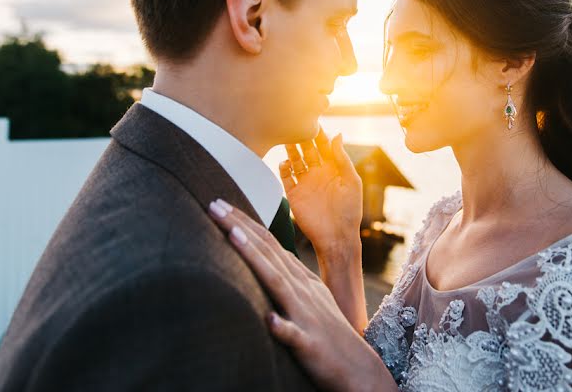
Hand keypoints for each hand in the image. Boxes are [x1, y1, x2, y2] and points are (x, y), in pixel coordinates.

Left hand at [208, 200, 397, 391]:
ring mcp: (305, 315)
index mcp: (300, 279)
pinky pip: (294, 335)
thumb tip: (263, 258)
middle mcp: (301, 290)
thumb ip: (286, 277)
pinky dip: (281, 327)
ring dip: (254, 258)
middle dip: (239, 227)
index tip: (220, 204)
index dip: (244, 222)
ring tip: (232, 236)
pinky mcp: (309, 344)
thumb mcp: (307, 297)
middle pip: (267, 252)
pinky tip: (269, 319)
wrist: (358, 368)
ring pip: (277, 282)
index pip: (269, 243)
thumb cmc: (326, 333)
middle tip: (214, 204)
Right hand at [280, 128, 362, 254]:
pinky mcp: (293, 194)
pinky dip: (283, 167)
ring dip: (291, 149)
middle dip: (302, 137)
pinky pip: (285, 176)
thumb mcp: (351, 182)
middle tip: (296, 123)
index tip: (312, 119)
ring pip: (295, 160)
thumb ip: (342, 159)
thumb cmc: (349, 211)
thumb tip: (338, 134)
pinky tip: (286, 163)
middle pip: (307, 149)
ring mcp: (305, 183)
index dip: (319, 134)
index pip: (324, 146)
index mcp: (333, 169)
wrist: (336, 237)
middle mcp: (317, 173)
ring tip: (286, 138)